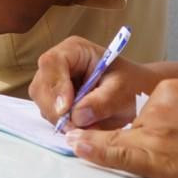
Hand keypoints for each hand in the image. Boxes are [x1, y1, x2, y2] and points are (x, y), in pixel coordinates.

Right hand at [30, 35, 161, 129]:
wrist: (135, 96)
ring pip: (42, 103)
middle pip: (41, 85)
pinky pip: (49, 114)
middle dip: (55, 109)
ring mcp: (54, 83)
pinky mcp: (55, 101)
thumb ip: (101, 102)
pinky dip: (62, 124)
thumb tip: (76, 116)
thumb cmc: (131, 86)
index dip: (55, 85)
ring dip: (59, 119)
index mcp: (74, 50)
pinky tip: (80, 127)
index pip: (52, 62)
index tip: (66, 109)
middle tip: (75, 127)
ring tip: (84, 127)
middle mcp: (59, 64)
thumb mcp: (122, 91)